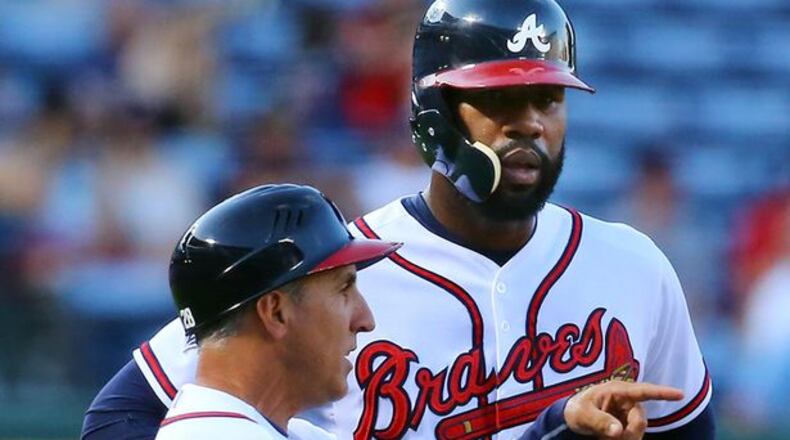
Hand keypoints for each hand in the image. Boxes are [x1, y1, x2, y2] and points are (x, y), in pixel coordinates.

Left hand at [564, 380, 682, 439]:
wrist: (571, 417)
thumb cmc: (576, 409)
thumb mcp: (582, 414)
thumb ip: (599, 421)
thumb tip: (618, 431)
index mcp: (617, 390)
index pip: (643, 391)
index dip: (662, 393)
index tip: (681, 394)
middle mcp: (627, 401)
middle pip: (640, 420)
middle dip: (629, 433)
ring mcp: (628, 413)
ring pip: (638, 431)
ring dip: (625, 438)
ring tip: (604, 438)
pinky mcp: (628, 424)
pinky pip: (633, 436)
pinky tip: (608, 439)